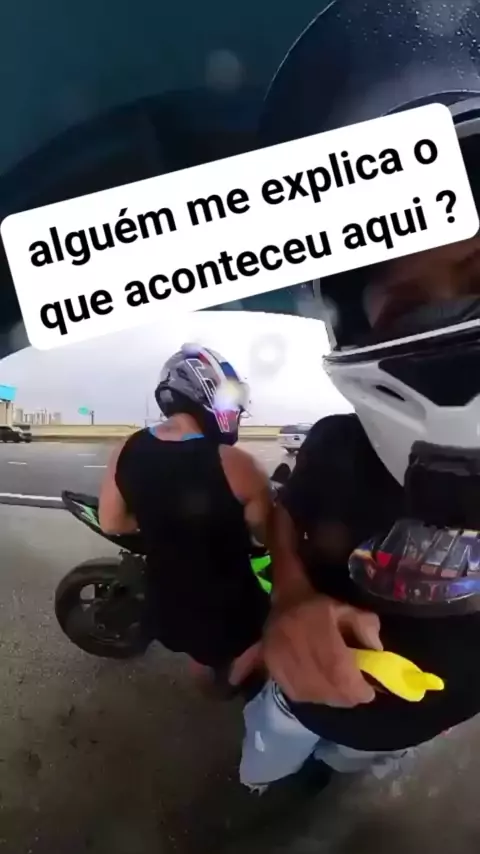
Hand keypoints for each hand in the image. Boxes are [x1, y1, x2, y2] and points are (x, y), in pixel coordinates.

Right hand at [263, 591, 382, 705]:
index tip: (367, 691)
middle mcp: (299, 654)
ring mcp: (282, 665)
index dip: (356, 689)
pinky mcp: (272, 670)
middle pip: (329, 691)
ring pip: (313, 696)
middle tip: (354, 689)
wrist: (285, 600)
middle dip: (346, 695)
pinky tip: (318, 685)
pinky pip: (297, 694)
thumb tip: (376, 650)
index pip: (340, 676)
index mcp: (320, 637)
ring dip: (328, 695)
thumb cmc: (319, 607)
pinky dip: (311, 695)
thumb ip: (367, 626)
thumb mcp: (348, 609)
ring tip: (335, 685)